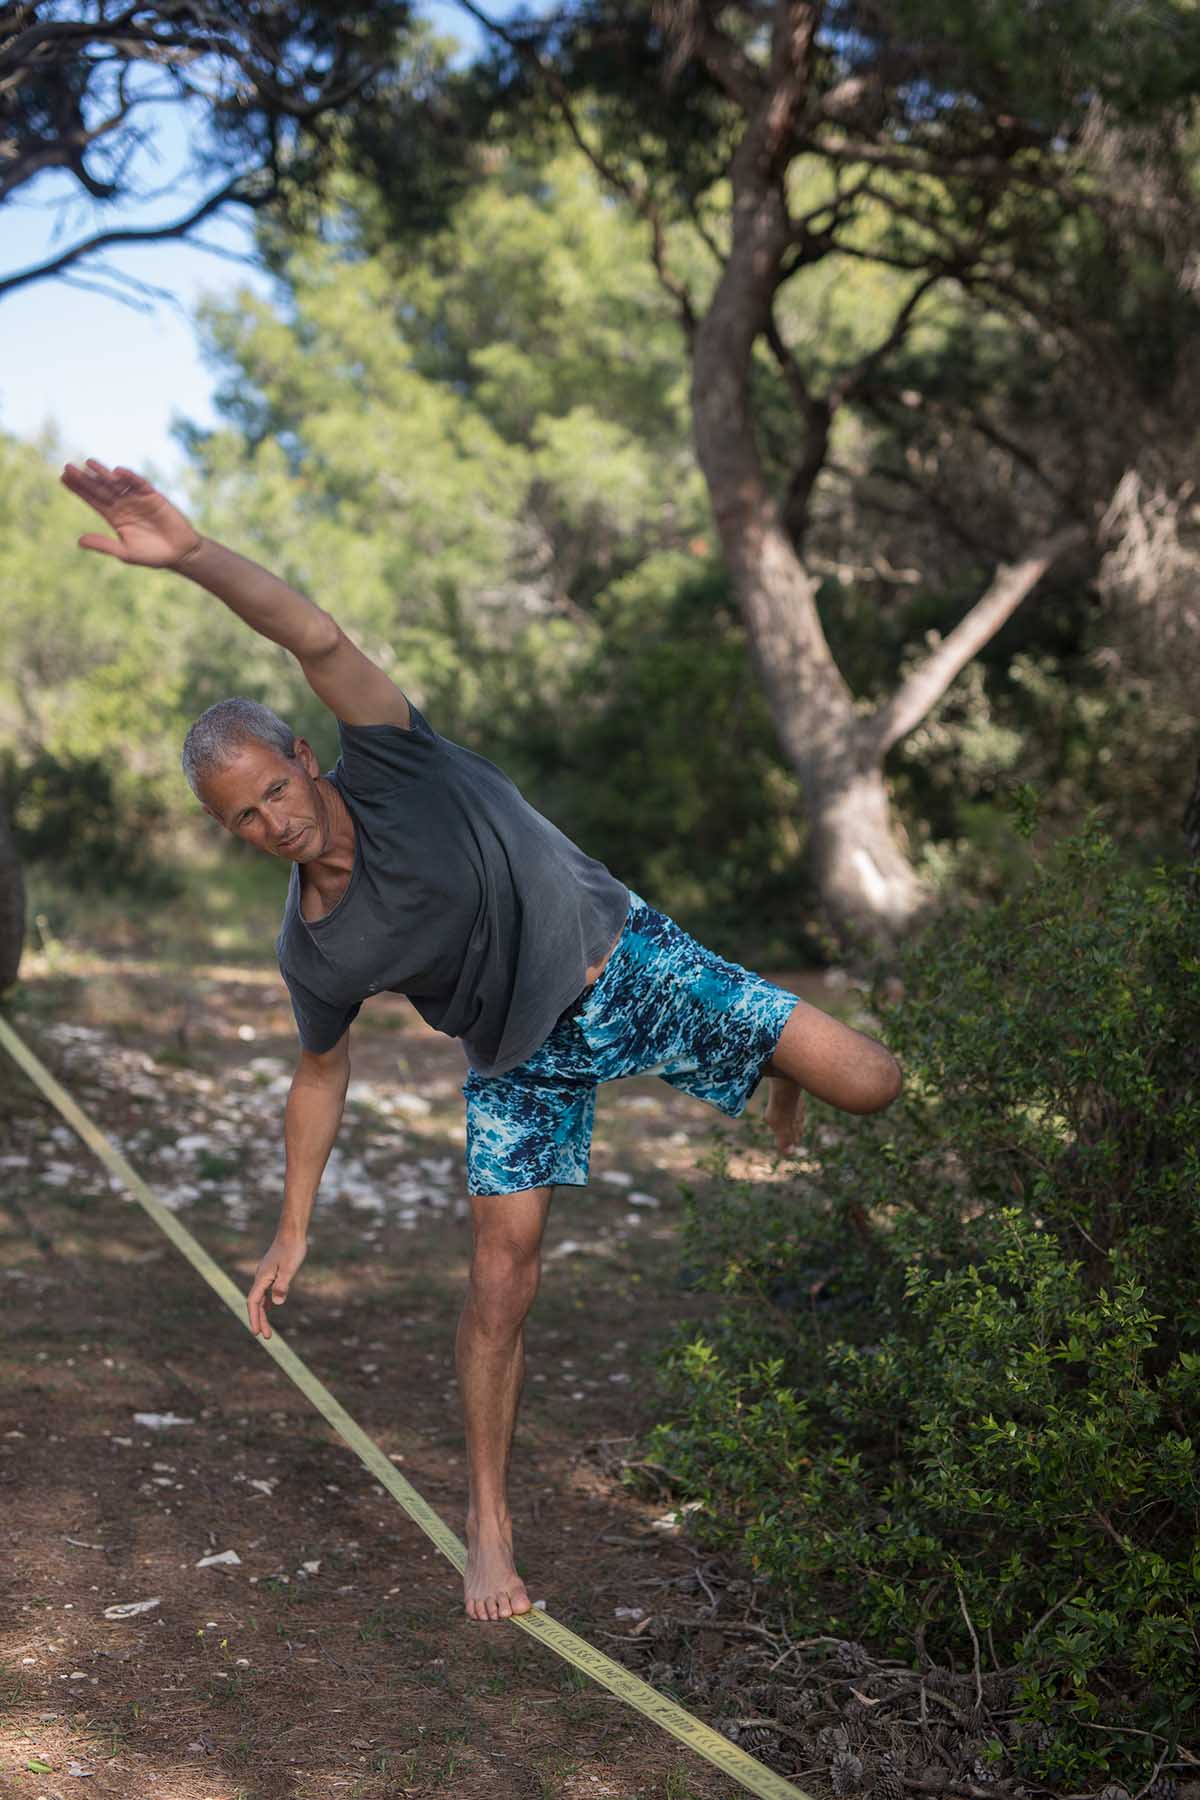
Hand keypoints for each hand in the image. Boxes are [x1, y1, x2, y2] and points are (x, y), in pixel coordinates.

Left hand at [60, 458, 202, 567]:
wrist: (180, 553)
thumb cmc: (152, 555)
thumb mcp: (125, 553)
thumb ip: (104, 545)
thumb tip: (79, 541)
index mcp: (114, 517)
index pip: (92, 499)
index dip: (78, 489)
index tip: (63, 478)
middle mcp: (123, 504)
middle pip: (100, 488)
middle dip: (85, 478)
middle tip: (68, 467)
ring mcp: (137, 499)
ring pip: (117, 483)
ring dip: (103, 474)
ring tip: (89, 464)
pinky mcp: (153, 496)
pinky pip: (139, 484)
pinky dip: (130, 477)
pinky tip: (117, 472)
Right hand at [246, 1232, 307, 1338]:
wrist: (292, 1232)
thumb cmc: (292, 1249)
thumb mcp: (289, 1268)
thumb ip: (282, 1285)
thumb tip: (276, 1304)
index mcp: (262, 1278)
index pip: (254, 1302)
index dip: (254, 1318)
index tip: (256, 1333)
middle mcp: (260, 1277)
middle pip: (256, 1303)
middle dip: (259, 1320)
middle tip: (266, 1337)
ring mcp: (265, 1275)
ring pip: (260, 1298)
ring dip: (262, 1313)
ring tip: (267, 1329)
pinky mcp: (271, 1272)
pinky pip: (265, 1291)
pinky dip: (266, 1302)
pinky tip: (270, 1307)